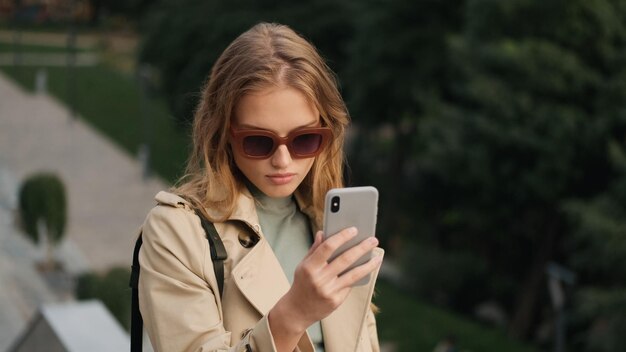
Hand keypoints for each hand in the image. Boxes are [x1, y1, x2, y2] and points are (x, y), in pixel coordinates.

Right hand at [268, 227, 381, 349]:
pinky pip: (350, 285)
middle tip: (373, 240)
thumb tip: (323, 233)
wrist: (297, 311)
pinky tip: (366, 270)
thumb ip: (314, 250)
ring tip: (378, 257)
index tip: (354, 230)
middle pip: (345, 259)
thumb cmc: (302, 284)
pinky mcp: (336, 301)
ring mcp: (329, 291)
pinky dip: (359, 277)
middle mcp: (319, 279)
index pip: (328, 247)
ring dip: (368, 265)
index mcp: (309, 267)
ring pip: (354, 274)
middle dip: (362, 248)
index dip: (342, 237)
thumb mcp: (303, 265)